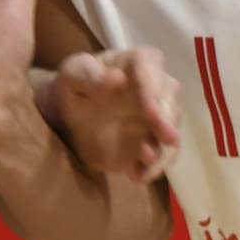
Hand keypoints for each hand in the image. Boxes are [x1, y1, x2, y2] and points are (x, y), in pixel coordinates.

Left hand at [45, 46, 181, 183]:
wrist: (68, 114)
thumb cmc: (73, 85)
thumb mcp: (72, 74)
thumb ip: (90, 75)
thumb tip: (117, 78)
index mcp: (138, 63)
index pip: (152, 69)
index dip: (153, 89)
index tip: (150, 109)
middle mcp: (157, 89)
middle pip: (169, 103)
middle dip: (167, 121)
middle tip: (165, 138)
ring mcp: (157, 119)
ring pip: (170, 133)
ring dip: (162, 148)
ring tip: (145, 159)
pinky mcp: (152, 145)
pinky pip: (161, 158)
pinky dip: (152, 168)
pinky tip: (137, 176)